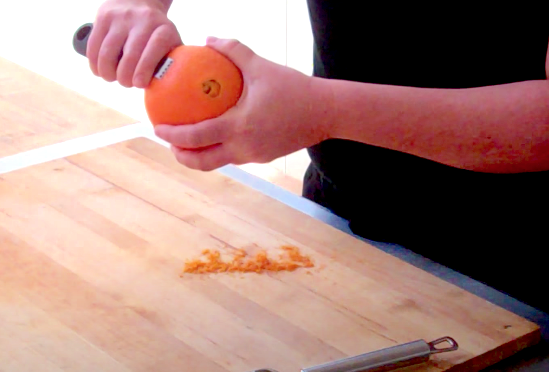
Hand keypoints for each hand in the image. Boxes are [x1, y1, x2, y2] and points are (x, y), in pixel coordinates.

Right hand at [87, 0, 181, 87]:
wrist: (138, 2)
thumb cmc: (156, 34)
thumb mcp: (171, 44)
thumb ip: (172, 64)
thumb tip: (167, 88)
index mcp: (164, 29)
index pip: (154, 49)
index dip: (145, 69)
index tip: (139, 84)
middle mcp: (144, 20)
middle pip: (130, 55)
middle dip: (125, 77)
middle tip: (126, 83)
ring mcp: (122, 17)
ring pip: (108, 52)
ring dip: (108, 72)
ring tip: (112, 78)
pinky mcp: (103, 16)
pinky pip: (94, 46)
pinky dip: (95, 63)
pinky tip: (100, 71)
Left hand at [154, 37, 332, 170]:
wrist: (326, 113)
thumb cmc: (294, 89)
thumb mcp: (261, 66)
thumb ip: (233, 50)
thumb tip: (208, 39)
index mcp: (239, 127)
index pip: (197, 137)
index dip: (173, 135)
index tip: (157, 127)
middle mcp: (244, 147)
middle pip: (203, 162)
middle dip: (181, 157)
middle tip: (169, 143)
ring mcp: (254, 156)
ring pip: (218, 162)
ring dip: (200, 156)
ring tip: (189, 143)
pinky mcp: (263, 157)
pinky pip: (234, 156)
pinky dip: (220, 150)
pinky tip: (219, 134)